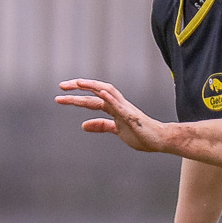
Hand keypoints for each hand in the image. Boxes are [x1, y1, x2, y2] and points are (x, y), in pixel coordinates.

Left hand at [56, 78, 170, 152]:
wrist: (160, 140)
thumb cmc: (141, 134)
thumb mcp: (116, 130)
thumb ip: (101, 125)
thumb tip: (83, 125)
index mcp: (113, 108)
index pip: (92, 99)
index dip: (77, 96)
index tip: (61, 94)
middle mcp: (118, 105)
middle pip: (96, 92)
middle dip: (79, 88)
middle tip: (61, 86)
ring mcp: (125, 109)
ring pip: (108, 93)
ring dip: (93, 86)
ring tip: (78, 82)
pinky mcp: (132, 117)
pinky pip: (120, 106)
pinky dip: (110, 99)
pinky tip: (101, 93)